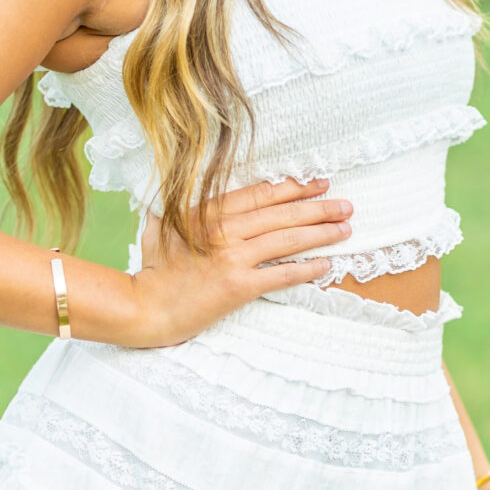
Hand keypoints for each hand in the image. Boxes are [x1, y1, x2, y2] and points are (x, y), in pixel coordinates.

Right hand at [121, 177, 351, 348]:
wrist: (144, 307)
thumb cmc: (153, 268)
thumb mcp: (163, 225)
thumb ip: (184, 207)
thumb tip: (189, 188)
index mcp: (209, 212)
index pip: (261, 194)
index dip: (293, 187)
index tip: (317, 182)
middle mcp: (224, 231)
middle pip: (282, 213)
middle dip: (318, 207)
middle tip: (345, 204)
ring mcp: (233, 258)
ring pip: (287, 239)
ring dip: (321, 233)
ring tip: (346, 229)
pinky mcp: (239, 286)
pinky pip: (282, 274)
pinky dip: (307, 268)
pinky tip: (327, 263)